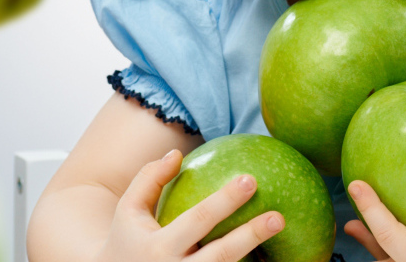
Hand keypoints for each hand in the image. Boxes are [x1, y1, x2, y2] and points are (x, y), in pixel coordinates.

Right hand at [95, 149, 284, 261]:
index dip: (225, 200)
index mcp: (158, 246)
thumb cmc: (125, 241)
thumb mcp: (128, 209)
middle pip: (220, 255)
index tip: (250, 180)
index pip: (199, 219)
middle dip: (251, 235)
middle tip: (278, 217)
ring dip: (254, 258)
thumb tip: (177, 154)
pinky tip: (269, 261)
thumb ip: (149, 179)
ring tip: (281, 235)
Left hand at [344, 176, 405, 261]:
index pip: (392, 237)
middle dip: (365, 231)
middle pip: (382, 251)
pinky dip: (382, 245)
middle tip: (352, 192)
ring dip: (369, 242)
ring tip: (351, 224)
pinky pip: (396, 257)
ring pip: (386, 258)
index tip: (356, 185)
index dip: (372, 211)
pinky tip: (369, 228)